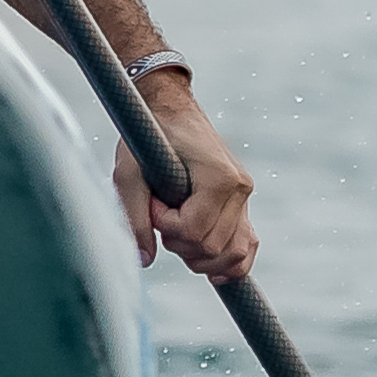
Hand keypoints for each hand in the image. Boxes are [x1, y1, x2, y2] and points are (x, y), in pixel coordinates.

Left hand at [112, 75, 257, 280]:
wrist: (169, 109)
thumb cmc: (148, 136)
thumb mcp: (129, 172)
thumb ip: (134, 216)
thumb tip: (144, 261)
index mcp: (219, 176)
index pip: (195, 231)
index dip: (165, 226)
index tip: (152, 203)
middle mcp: (240, 189)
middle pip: (212, 248)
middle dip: (178, 241)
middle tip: (159, 213)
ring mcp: (245, 198)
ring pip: (233, 255)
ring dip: (198, 255)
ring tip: (174, 229)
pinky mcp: (242, 205)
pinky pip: (248, 247)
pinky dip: (230, 263)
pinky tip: (208, 267)